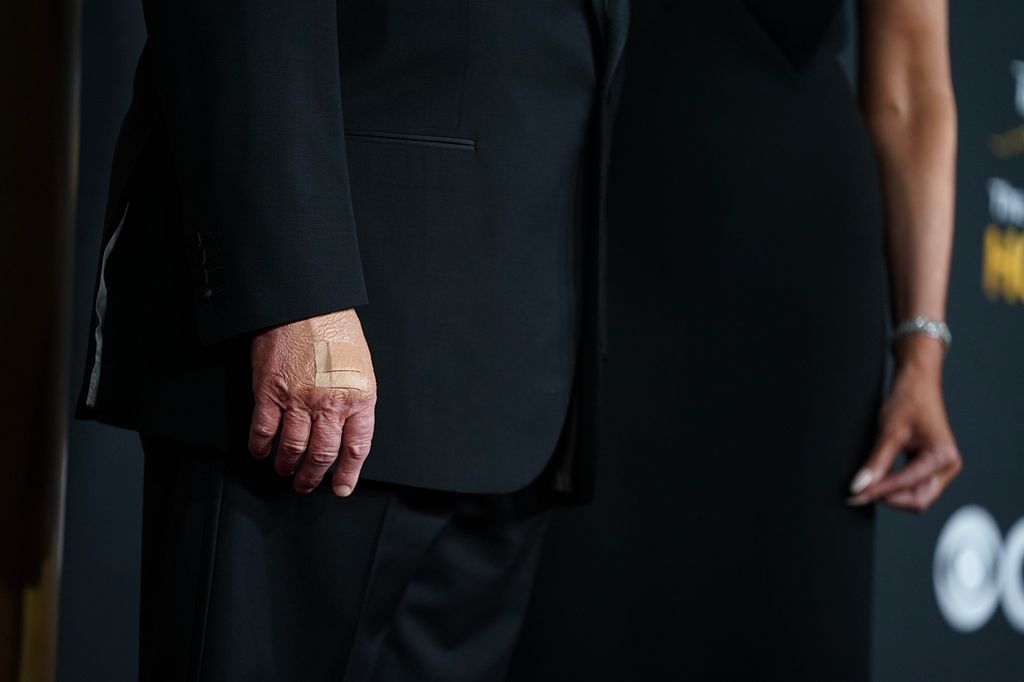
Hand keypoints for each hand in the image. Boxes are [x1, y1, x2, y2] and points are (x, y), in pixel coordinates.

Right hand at [248, 308, 376, 495]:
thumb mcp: (362, 367)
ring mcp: (299, 399)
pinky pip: (264, 430)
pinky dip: (261, 446)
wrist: (306, 304)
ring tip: (285, 471)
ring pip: (293, 448)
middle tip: (306, 484)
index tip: (341, 487)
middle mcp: (331, 403)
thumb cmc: (337, 329)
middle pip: (323, 454)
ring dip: (288, 466)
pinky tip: (261, 452)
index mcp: (359, 397)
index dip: (347, 473)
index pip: (356, 447)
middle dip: (313, 476)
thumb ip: (356, 400)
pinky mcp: (270, 391)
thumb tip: (349, 430)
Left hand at [847, 336, 961, 511]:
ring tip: (864, 487)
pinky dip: (893, 486)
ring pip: (915, 496)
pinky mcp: (930, 466)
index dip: (879, 491)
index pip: (907, 484)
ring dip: (890, 493)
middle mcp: (947, 466)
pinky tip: (875, 480)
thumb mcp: (889, 431)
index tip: (855, 495)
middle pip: (917, 499)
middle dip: (889, 498)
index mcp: (943, 457)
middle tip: (858, 494)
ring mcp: (940, 468)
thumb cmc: (908, 399)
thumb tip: (859, 487)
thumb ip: (876, 462)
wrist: (916, 382)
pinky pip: (912, 485)